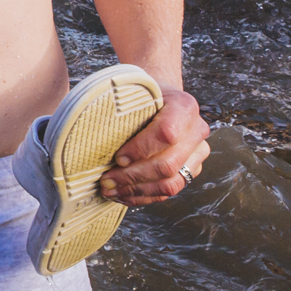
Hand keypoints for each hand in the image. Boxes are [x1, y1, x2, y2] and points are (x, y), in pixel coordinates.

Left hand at [96, 90, 211, 206]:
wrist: (162, 100)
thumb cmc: (141, 96)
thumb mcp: (133, 93)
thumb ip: (121, 110)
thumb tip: (93, 138)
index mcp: (185, 107)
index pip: (166, 134)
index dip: (140, 149)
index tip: (117, 157)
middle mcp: (197, 131)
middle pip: (168, 165)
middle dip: (132, 176)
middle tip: (106, 180)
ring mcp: (197, 154)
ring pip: (171, 184)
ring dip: (136, 191)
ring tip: (110, 190)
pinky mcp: (190, 171)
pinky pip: (169, 192)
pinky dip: (143, 197)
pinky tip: (122, 195)